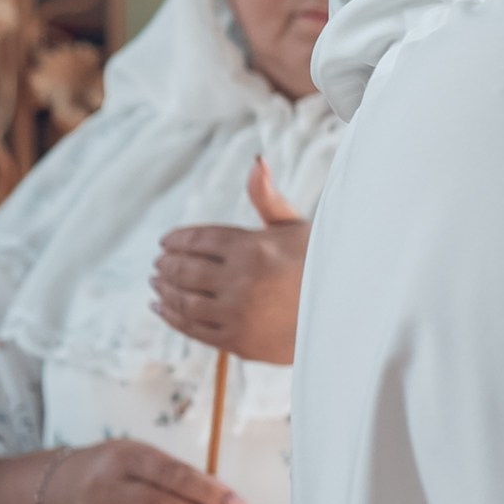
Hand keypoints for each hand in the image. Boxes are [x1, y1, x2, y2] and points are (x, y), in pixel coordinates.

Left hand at [152, 158, 306, 363]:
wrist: (346, 313)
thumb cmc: (318, 264)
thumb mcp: (295, 228)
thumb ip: (268, 197)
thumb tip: (256, 161)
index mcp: (253, 247)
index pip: (197, 240)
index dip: (176, 240)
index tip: (165, 242)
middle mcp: (242, 280)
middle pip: (184, 270)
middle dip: (166, 265)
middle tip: (159, 263)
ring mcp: (239, 313)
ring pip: (183, 301)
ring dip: (164, 291)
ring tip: (157, 284)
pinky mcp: (239, 341)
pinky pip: (193, 328)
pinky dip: (171, 317)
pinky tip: (162, 308)